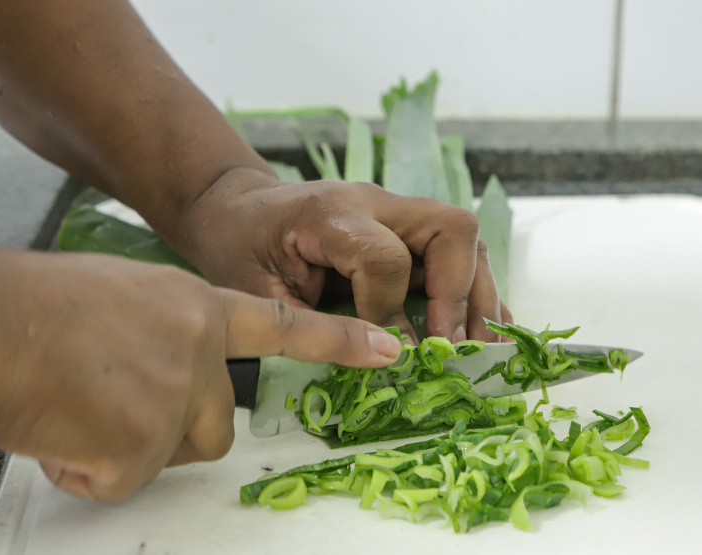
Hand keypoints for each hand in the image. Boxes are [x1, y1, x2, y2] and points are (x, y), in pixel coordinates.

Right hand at [0, 252, 401, 501]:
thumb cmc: (27, 306)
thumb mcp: (112, 298)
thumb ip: (150, 333)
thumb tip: (142, 375)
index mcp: (190, 306)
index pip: (280, 326)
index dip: (335, 342)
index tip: (388, 351)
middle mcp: (197, 350)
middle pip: (214, 425)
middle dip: (168, 431)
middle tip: (107, 407)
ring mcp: (176, 398)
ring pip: (169, 453)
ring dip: (125, 447)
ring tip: (72, 409)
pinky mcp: (144, 446)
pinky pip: (117, 479)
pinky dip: (84, 467)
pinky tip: (55, 427)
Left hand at [180, 168, 511, 342]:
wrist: (235, 207)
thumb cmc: (238, 247)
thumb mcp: (258, 293)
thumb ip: (314, 324)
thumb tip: (385, 358)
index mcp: (330, 214)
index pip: (385, 257)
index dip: (390, 311)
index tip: (390, 352)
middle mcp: (373, 202)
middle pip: (450, 229)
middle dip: (460, 294)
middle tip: (452, 349)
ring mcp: (393, 210)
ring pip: (462, 238)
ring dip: (477, 295)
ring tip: (481, 350)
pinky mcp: (402, 227)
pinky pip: (451, 251)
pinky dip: (469, 290)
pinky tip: (481, 329)